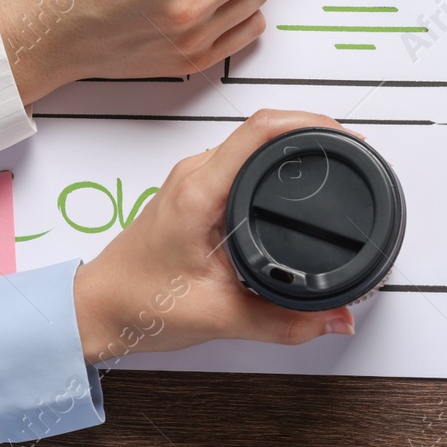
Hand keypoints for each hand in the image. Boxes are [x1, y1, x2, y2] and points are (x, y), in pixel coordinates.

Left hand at [72, 109, 354, 362]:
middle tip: (350, 150)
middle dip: (312, 130)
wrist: (96, 311)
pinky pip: (242, 160)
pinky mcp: (195, 191)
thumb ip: (285, 322)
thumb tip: (335, 318)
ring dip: (292, 144)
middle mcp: (195, 175)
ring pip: (251, 142)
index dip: (309, 123)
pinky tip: (293, 181)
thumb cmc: (137, 304)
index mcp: (199, 192)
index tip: (344, 138)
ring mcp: (193, 180)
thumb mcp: (220, 318)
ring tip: (330, 159)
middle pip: (262, 127)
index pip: (260, 131)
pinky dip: (275, 162)